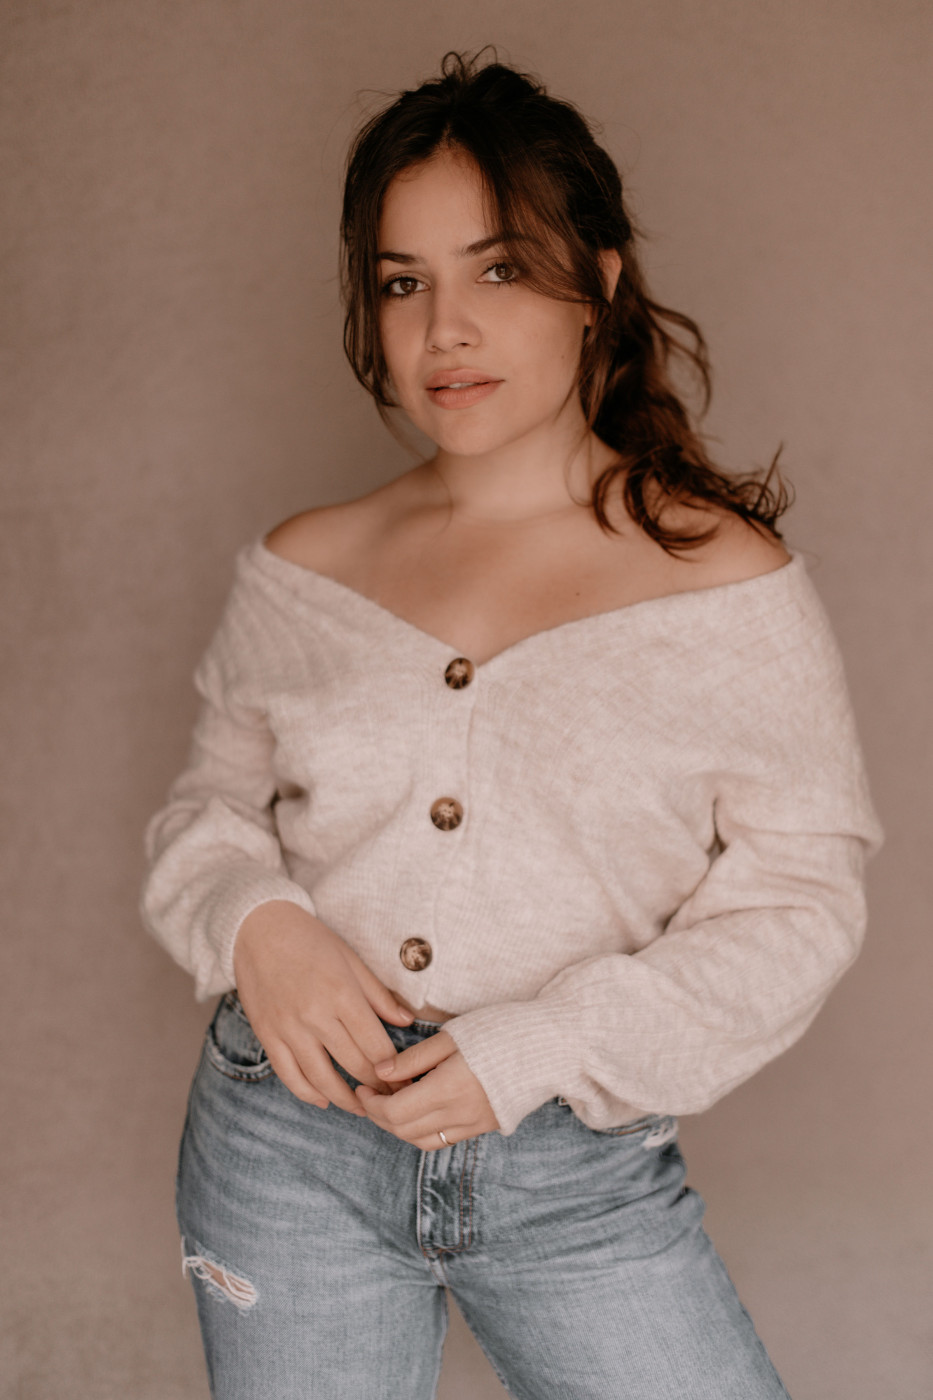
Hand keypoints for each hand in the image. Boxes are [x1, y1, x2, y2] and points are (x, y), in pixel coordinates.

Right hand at [232, 901, 412, 1115]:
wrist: (258, 929)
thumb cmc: (310, 940)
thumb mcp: (351, 960)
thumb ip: (379, 995)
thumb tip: (408, 1021)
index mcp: (342, 994)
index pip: (376, 1047)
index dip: (394, 1071)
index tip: (406, 1083)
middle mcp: (315, 1015)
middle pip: (354, 1066)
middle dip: (378, 1088)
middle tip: (393, 1100)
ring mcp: (288, 1028)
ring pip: (322, 1079)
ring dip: (345, 1100)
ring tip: (363, 1108)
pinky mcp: (267, 1035)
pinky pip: (289, 1075)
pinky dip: (308, 1093)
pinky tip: (324, 1100)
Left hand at [355, 1030, 498, 1148]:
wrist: (550, 1046)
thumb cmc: (500, 1030)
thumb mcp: (452, 1036)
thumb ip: (413, 1058)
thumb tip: (379, 1072)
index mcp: (448, 1088)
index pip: (395, 1113)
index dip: (372, 1104)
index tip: (364, 1087)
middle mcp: (460, 1114)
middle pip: (404, 1131)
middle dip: (380, 1116)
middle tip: (372, 1094)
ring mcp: (475, 1124)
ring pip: (423, 1141)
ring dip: (399, 1128)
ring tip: (391, 1103)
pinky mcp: (486, 1126)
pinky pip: (445, 1139)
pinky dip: (423, 1130)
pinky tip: (419, 1109)